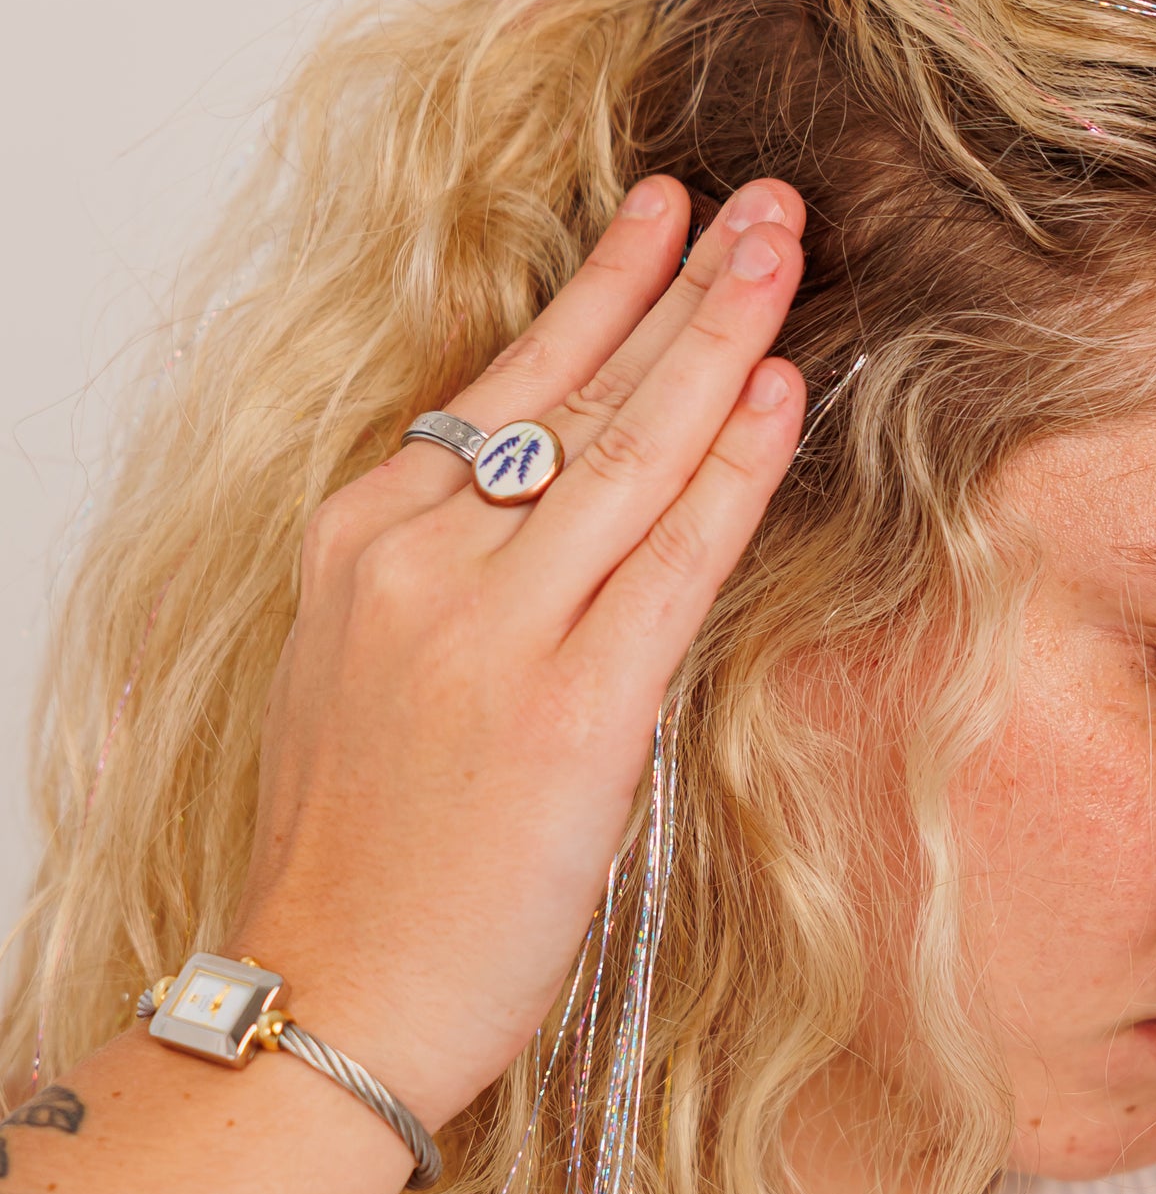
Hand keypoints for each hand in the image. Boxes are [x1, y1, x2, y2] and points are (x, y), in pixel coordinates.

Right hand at [234, 178, 805, 1131]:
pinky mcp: (571, 710)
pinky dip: (734, 470)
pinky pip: (674, 560)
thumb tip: (547, 510)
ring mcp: (493, 629)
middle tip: (760, 200)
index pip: (501, 384)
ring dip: (722, 335)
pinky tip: (783, 392)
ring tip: (785, 244)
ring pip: (629, 450)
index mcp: (361, 540)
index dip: (597, 294)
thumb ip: (444, 580)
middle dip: (680, 282)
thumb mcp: (362, 676)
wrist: (331, 994)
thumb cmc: (358, 858)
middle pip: (573, 391)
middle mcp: (420, 560)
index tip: (658, 220)